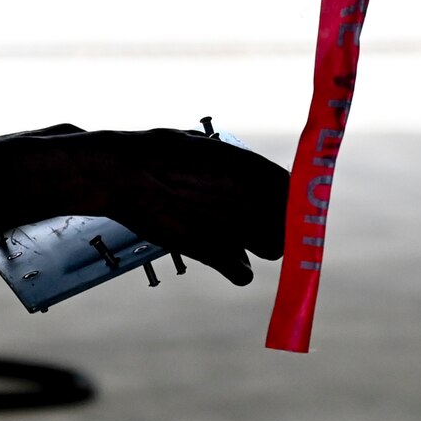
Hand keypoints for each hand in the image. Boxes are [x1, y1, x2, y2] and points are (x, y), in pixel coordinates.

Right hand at [58, 129, 287, 286]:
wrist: (125, 173)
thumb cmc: (158, 151)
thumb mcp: (205, 146)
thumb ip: (233, 165)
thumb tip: (242, 174)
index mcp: (255, 167)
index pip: (295, 191)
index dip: (288, 198)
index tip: (278, 201)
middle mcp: (254, 198)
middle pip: (289, 223)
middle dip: (278, 223)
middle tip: (257, 219)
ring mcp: (236, 228)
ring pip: (272, 249)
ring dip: (260, 244)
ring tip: (237, 235)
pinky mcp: (213, 253)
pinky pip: (243, 274)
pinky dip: (235, 268)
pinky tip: (222, 257)